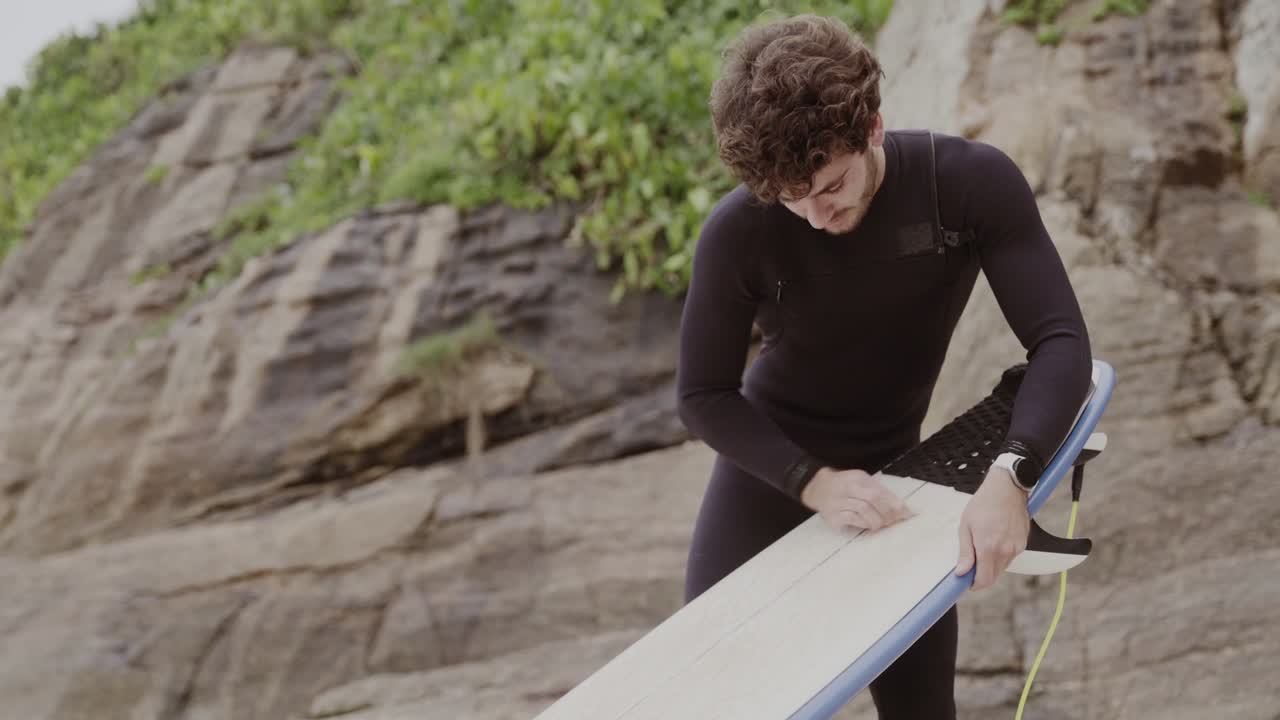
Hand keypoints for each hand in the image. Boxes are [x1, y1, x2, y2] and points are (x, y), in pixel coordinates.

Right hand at [800, 467, 915, 532]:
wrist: (816, 488)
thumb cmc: (845, 486)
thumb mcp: (861, 482)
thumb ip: (878, 492)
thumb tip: (901, 508)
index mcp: (857, 478)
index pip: (880, 490)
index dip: (895, 503)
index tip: (908, 513)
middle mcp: (847, 487)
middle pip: (873, 498)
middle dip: (887, 512)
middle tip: (894, 521)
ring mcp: (838, 501)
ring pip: (863, 510)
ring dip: (877, 520)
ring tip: (881, 524)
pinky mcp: (832, 515)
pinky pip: (852, 519)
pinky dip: (864, 523)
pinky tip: (868, 525)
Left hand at [955, 467, 1029, 590]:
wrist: (1007, 489)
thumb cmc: (984, 504)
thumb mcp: (966, 526)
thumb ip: (965, 552)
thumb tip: (962, 572)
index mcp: (988, 547)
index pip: (984, 579)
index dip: (974, 585)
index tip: (967, 582)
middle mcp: (1005, 551)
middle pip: (994, 577)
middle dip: (982, 575)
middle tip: (971, 564)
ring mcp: (1016, 548)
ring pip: (1002, 568)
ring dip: (991, 565)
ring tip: (983, 545)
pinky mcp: (1023, 544)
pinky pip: (1010, 558)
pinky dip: (1001, 555)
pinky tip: (995, 539)